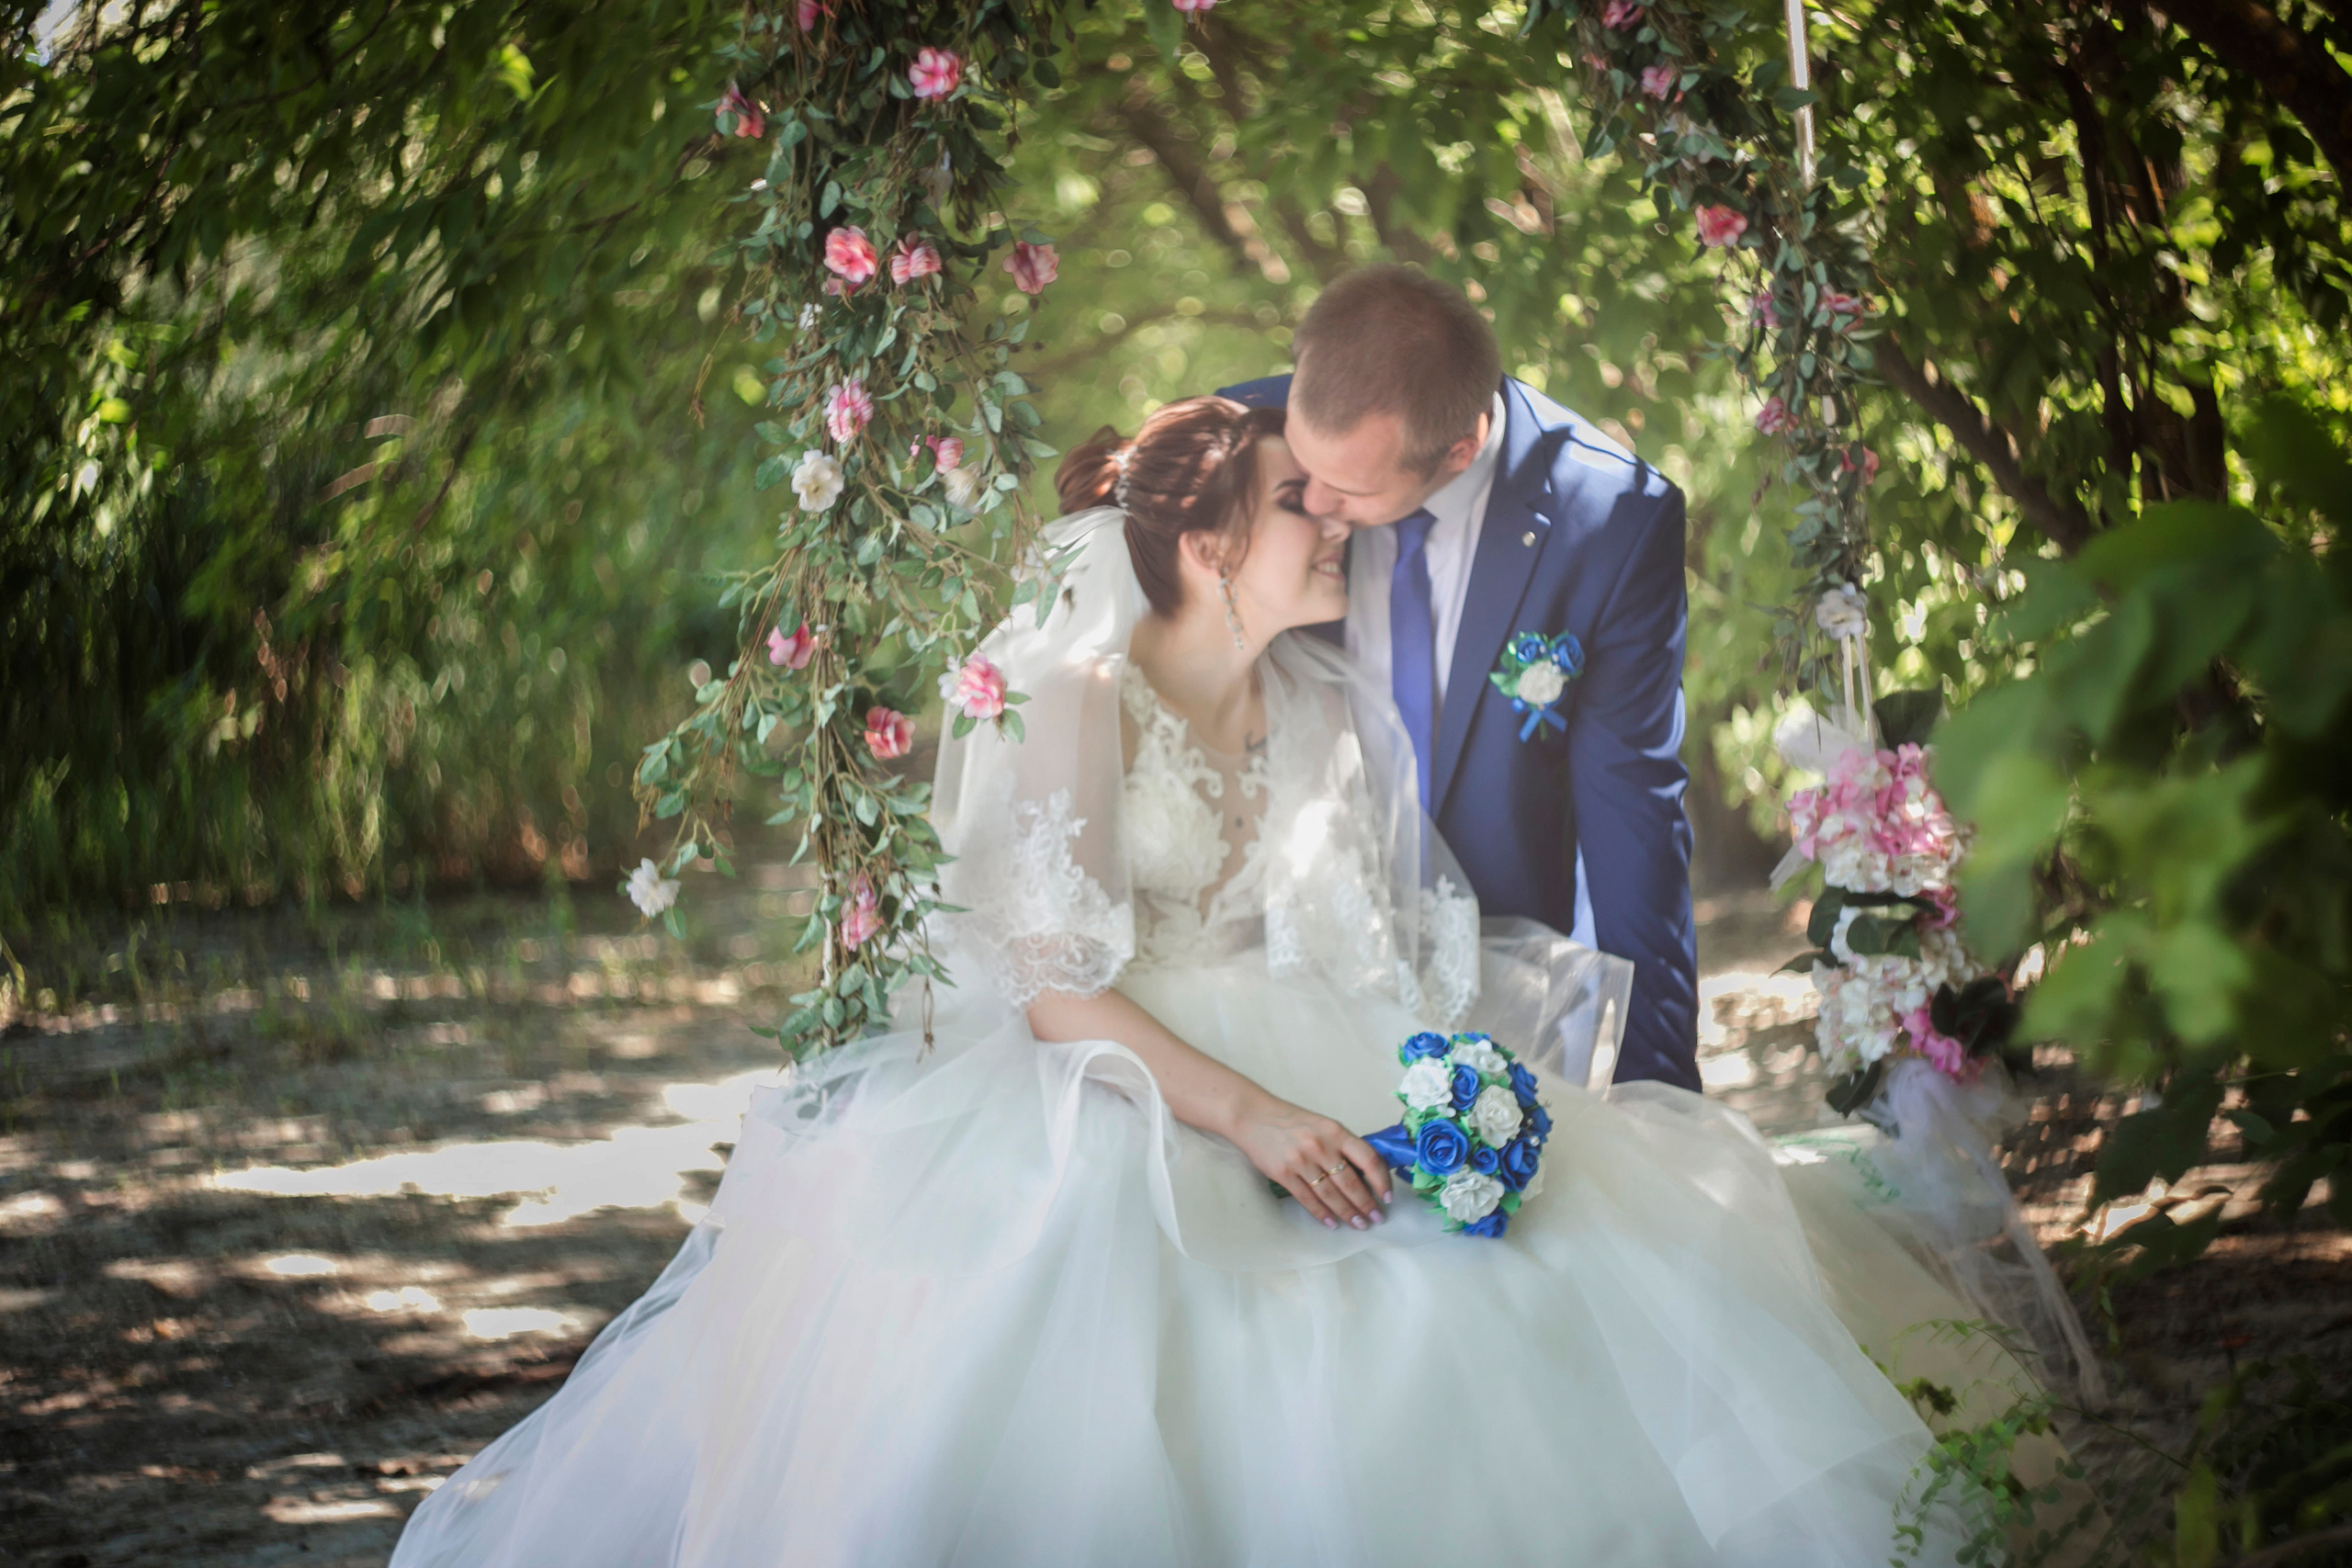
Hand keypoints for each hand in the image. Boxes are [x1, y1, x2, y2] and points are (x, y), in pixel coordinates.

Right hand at [1227, 1096, 1390, 1230]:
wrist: (1254, 1117)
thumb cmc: (1293, 1122)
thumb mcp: (1324, 1126)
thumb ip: (1343, 1146)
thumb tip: (1367, 1176)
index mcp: (1336, 1131)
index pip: (1368, 1159)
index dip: (1381, 1180)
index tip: (1386, 1197)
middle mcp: (1320, 1146)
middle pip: (1350, 1182)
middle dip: (1365, 1204)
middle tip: (1375, 1218)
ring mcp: (1301, 1161)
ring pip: (1330, 1194)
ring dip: (1347, 1213)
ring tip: (1358, 1224)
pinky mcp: (1283, 1174)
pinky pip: (1308, 1199)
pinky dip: (1321, 1213)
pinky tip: (1331, 1222)